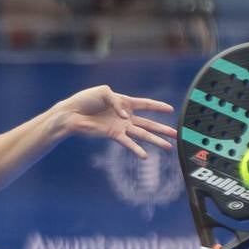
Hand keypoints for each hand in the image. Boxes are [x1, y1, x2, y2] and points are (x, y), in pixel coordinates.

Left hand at [58, 85, 176, 156]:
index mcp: (124, 102)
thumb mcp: (104, 92)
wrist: (72, 114)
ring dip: (155, 141)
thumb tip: (125, 117)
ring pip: (142, 134)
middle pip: (149, 123)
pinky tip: (145, 156)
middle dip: (163, 129)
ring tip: (168, 147)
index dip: (158, 106)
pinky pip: (128, 143)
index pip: (145, 104)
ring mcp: (121, 127)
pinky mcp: (113, 135)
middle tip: (176, 134)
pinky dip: (136, 149)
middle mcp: (125, 116)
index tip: (171, 110)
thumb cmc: (85, 100)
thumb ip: (117, 101)